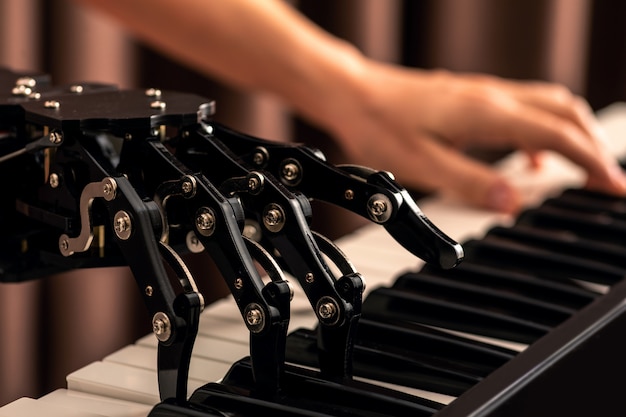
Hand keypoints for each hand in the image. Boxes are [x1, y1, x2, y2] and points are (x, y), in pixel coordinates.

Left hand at [320, 64, 625, 212]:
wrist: (353, 95)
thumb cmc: (380, 126)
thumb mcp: (422, 165)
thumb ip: (470, 184)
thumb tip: (512, 202)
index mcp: (487, 114)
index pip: (557, 136)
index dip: (592, 161)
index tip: (613, 186)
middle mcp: (492, 96)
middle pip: (565, 111)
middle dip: (593, 145)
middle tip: (605, 179)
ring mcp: (483, 92)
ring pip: (548, 105)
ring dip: (572, 134)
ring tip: (582, 168)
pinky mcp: (470, 97)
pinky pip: (523, 108)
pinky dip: (542, 132)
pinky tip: (530, 158)